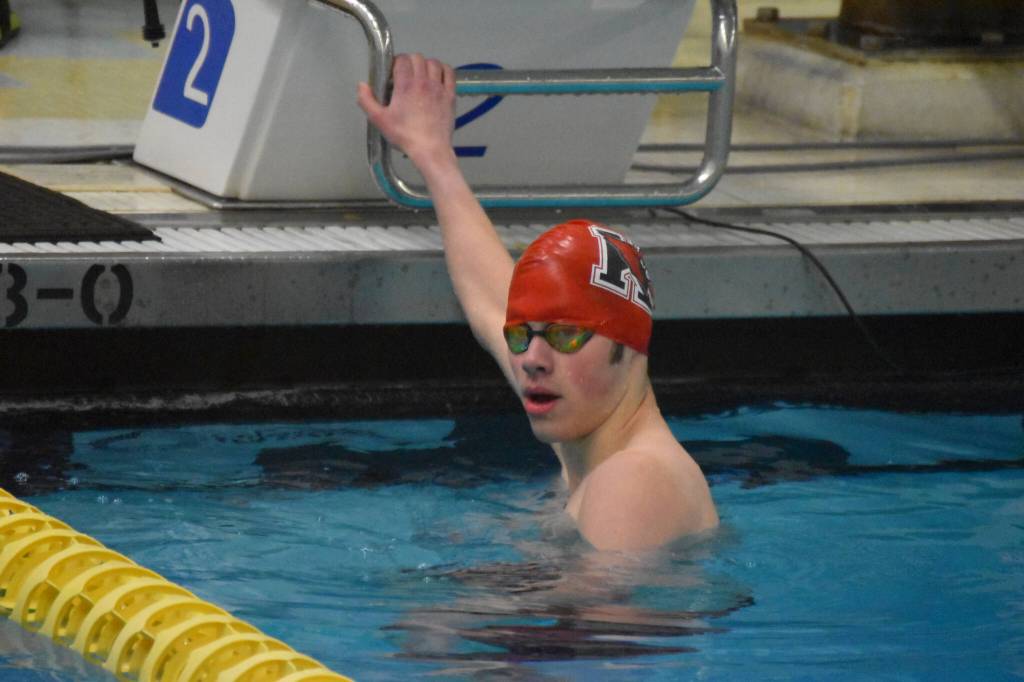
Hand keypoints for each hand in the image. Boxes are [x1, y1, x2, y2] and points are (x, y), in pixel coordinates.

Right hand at [357, 53, 456, 171]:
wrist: (430, 149)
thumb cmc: (404, 136)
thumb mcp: (379, 120)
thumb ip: (366, 101)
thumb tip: (362, 85)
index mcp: (405, 85)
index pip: (402, 60)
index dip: (396, 62)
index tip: (394, 72)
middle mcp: (423, 82)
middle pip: (417, 58)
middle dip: (410, 62)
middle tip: (406, 74)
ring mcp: (439, 88)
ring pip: (434, 63)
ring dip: (426, 64)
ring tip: (421, 74)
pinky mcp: (450, 95)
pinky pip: (449, 73)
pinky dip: (443, 69)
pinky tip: (437, 75)